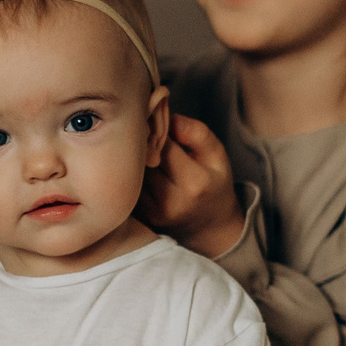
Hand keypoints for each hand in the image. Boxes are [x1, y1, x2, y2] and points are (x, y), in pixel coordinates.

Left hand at [138, 111, 244, 258]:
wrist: (210, 227)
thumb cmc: (213, 183)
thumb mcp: (217, 156)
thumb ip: (198, 133)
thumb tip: (170, 118)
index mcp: (195, 182)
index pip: (164, 144)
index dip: (157, 127)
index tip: (157, 118)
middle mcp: (172, 201)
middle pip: (144, 158)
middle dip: (143, 140)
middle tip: (145, 128)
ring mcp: (154, 212)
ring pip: (134, 171)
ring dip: (134, 156)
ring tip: (141, 147)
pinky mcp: (142, 217)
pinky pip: (129, 185)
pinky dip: (131, 173)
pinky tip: (135, 166)